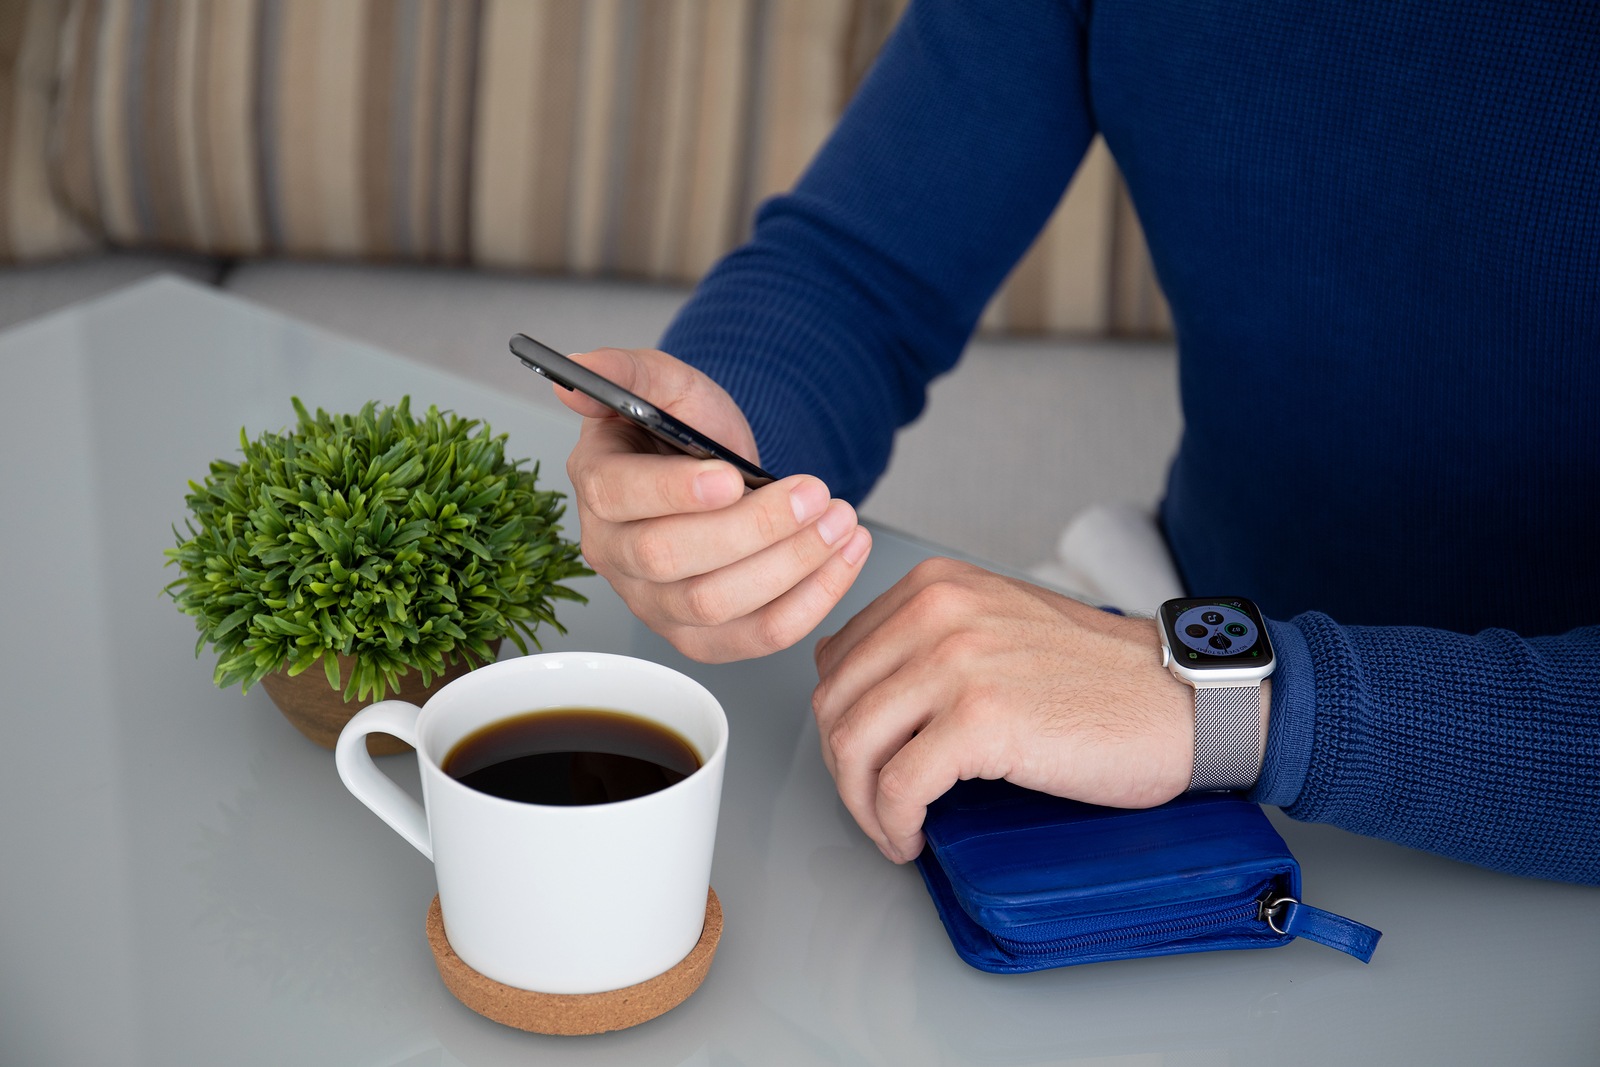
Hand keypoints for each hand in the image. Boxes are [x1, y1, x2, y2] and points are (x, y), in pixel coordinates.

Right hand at [558, 347, 872, 662]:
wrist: (725, 471)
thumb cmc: (688, 430)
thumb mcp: (667, 383)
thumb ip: (627, 370)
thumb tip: (576, 370)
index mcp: (598, 485)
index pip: (620, 497)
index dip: (677, 491)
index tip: (734, 477)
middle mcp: (615, 554)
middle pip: (669, 559)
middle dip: (753, 528)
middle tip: (815, 495)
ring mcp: (654, 604)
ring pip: (715, 605)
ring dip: (790, 566)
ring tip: (841, 522)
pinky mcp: (701, 638)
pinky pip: (755, 638)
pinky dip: (810, 602)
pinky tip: (844, 559)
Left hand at [811, 558, 1195, 861]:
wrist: (1181, 701)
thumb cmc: (1102, 676)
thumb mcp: (1001, 624)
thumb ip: (930, 639)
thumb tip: (858, 681)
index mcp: (936, 585)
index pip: (839, 658)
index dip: (841, 721)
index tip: (866, 760)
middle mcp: (937, 611)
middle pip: (836, 703)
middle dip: (843, 768)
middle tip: (873, 806)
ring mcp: (955, 662)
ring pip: (853, 744)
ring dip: (862, 803)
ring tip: (891, 829)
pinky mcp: (980, 720)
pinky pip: (898, 785)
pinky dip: (893, 823)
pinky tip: (913, 837)